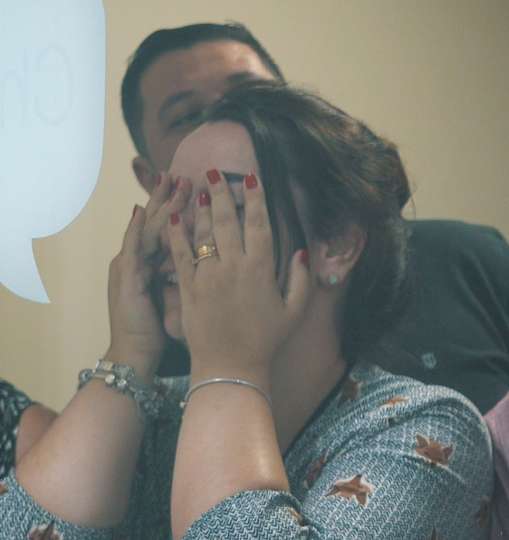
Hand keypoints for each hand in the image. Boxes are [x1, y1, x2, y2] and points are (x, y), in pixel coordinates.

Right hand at [107, 174, 188, 376]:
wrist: (136, 353)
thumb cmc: (160, 328)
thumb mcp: (182, 297)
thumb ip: (194, 275)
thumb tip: (219, 260)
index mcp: (159, 262)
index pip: (177, 229)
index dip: (189, 209)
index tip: (207, 188)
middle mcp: (144, 259)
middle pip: (162, 223)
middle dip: (174, 198)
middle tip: (187, 175)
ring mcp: (133, 267)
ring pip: (148, 229)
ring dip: (159, 206)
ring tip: (170, 184)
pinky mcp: (127, 280)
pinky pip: (132, 251)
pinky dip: (135, 231)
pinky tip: (140, 213)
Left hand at [167, 169, 310, 384]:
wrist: (230, 367)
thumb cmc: (265, 341)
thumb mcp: (293, 312)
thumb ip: (300, 280)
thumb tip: (301, 252)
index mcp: (261, 271)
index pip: (259, 225)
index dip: (256, 200)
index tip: (252, 179)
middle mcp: (233, 268)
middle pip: (228, 221)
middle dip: (223, 193)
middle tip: (218, 172)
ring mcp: (208, 277)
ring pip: (203, 233)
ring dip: (202, 207)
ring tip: (200, 188)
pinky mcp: (188, 288)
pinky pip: (180, 254)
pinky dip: (176, 233)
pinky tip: (175, 217)